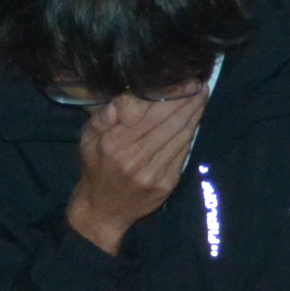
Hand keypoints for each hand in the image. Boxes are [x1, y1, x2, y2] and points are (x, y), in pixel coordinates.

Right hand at [64, 88, 208, 254]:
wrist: (103, 210)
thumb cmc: (96, 167)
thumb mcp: (87, 139)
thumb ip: (104, 116)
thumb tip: (128, 95)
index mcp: (113, 142)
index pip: (145, 109)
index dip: (167, 93)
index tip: (181, 79)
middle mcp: (133, 157)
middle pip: (168, 120)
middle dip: (186, 99)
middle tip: (198, 82)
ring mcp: (152, 172)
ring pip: (180, 135)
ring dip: (194, 113)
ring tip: (202, 96)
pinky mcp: (166, 183)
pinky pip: (183, 152)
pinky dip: (191, 133)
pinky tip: (195, 120)